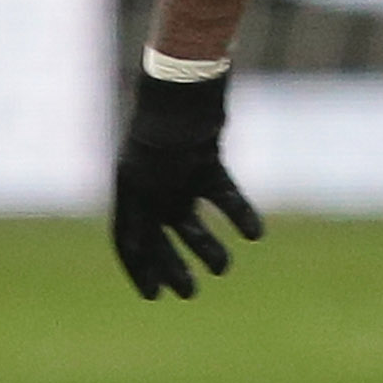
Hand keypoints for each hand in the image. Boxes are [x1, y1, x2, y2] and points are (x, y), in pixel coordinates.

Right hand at [111, 70, 264, 300]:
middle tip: (190, 293)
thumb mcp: (149, 174)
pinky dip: (237, 212)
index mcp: (128, 190)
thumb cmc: (164, 129)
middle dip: (172, 266)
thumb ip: (145, 213)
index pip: (128, 239)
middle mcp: (150, 185)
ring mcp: (178, 173)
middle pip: (158, 236)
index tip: (153, 297)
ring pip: (190, 219)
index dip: (139, 269)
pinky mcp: (206, 160)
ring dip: (205, 244)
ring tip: (223, 268)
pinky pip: (221, 193)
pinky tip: (254, 233)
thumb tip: (137, 251)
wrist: (187, 85)